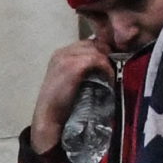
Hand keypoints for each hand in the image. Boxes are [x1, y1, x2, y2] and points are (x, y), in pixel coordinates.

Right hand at [31, 36, 113, 154]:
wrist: (49, 118)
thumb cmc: (61, 106)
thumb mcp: (71, 83)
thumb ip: (83, 72)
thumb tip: (103, 67)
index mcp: (60, 55)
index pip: (87, 44)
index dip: (101, 53)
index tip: (110, 65)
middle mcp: (62, 52)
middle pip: (93, 44)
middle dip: (106, 56)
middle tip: (113, 71)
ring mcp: (67, 57)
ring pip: (97, 50)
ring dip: (107, 63)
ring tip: (111, 77)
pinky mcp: (73, 65)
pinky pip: (98, 60)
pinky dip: (107, 69)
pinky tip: (110, 80)